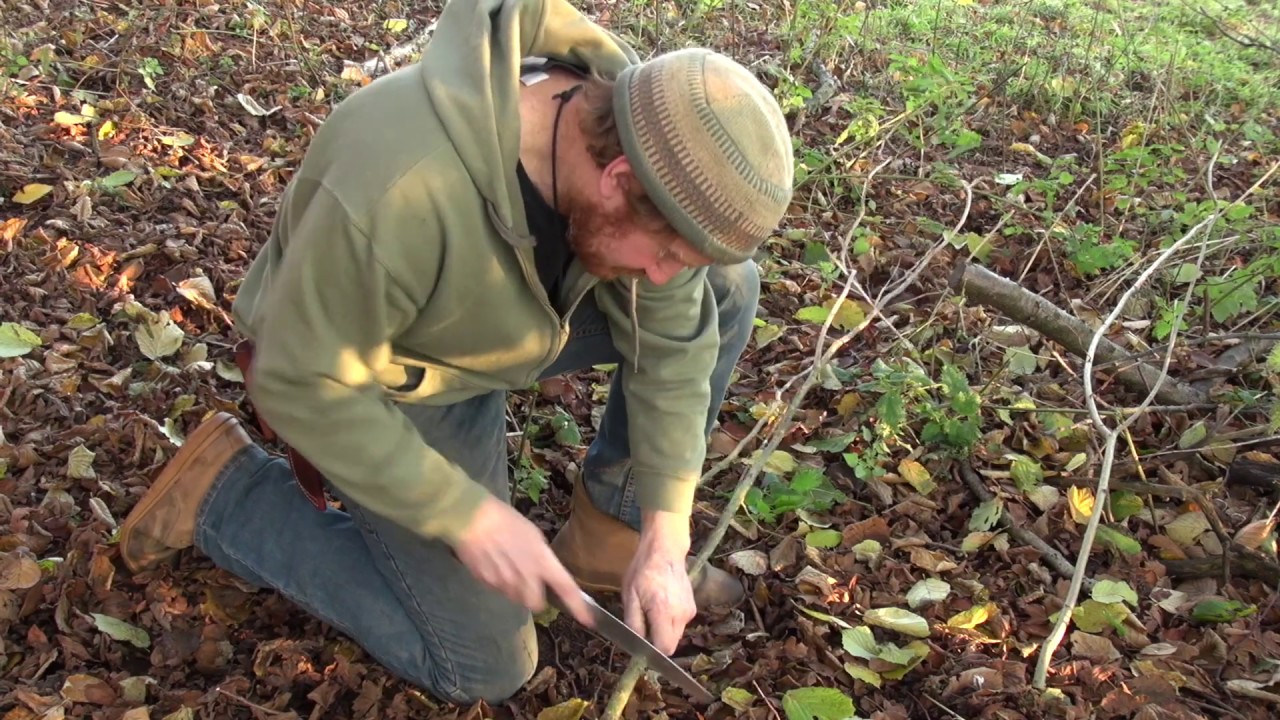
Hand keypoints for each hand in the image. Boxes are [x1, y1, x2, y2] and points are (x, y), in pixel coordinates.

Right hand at [453, 494, 593, 627]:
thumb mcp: (532, 534)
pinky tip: (494, 564)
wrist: (471, 519)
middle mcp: (526, 577)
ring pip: (516, 598)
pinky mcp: (487, 584)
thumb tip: (542, 569)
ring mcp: (505, 583)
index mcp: (542, 560)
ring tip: (508, 568)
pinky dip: (499, 583)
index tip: (588, 620)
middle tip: (529, 583)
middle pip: (536, 604)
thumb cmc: (505, 520)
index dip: (578, 606)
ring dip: (516, 591)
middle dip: (535, 597)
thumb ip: (541, 557)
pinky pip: (498, 590)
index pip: (566, 588)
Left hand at [621, 510, 695, 654]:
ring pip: (676, 635)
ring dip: (663, 631)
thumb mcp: (630, 597)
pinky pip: (680, 624)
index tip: (641, 643)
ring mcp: (690, 611)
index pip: (664, 648)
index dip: (652, 651)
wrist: (664, 551)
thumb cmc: (643, 572)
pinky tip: (661, 605)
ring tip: (652, 610)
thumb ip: (634, 624)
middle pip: (671, 644)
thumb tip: (637, 645)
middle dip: (657, 640)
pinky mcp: (693, 607)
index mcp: (664, 613)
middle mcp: (682, 615)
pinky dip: (670, 621)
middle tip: (643, 624)